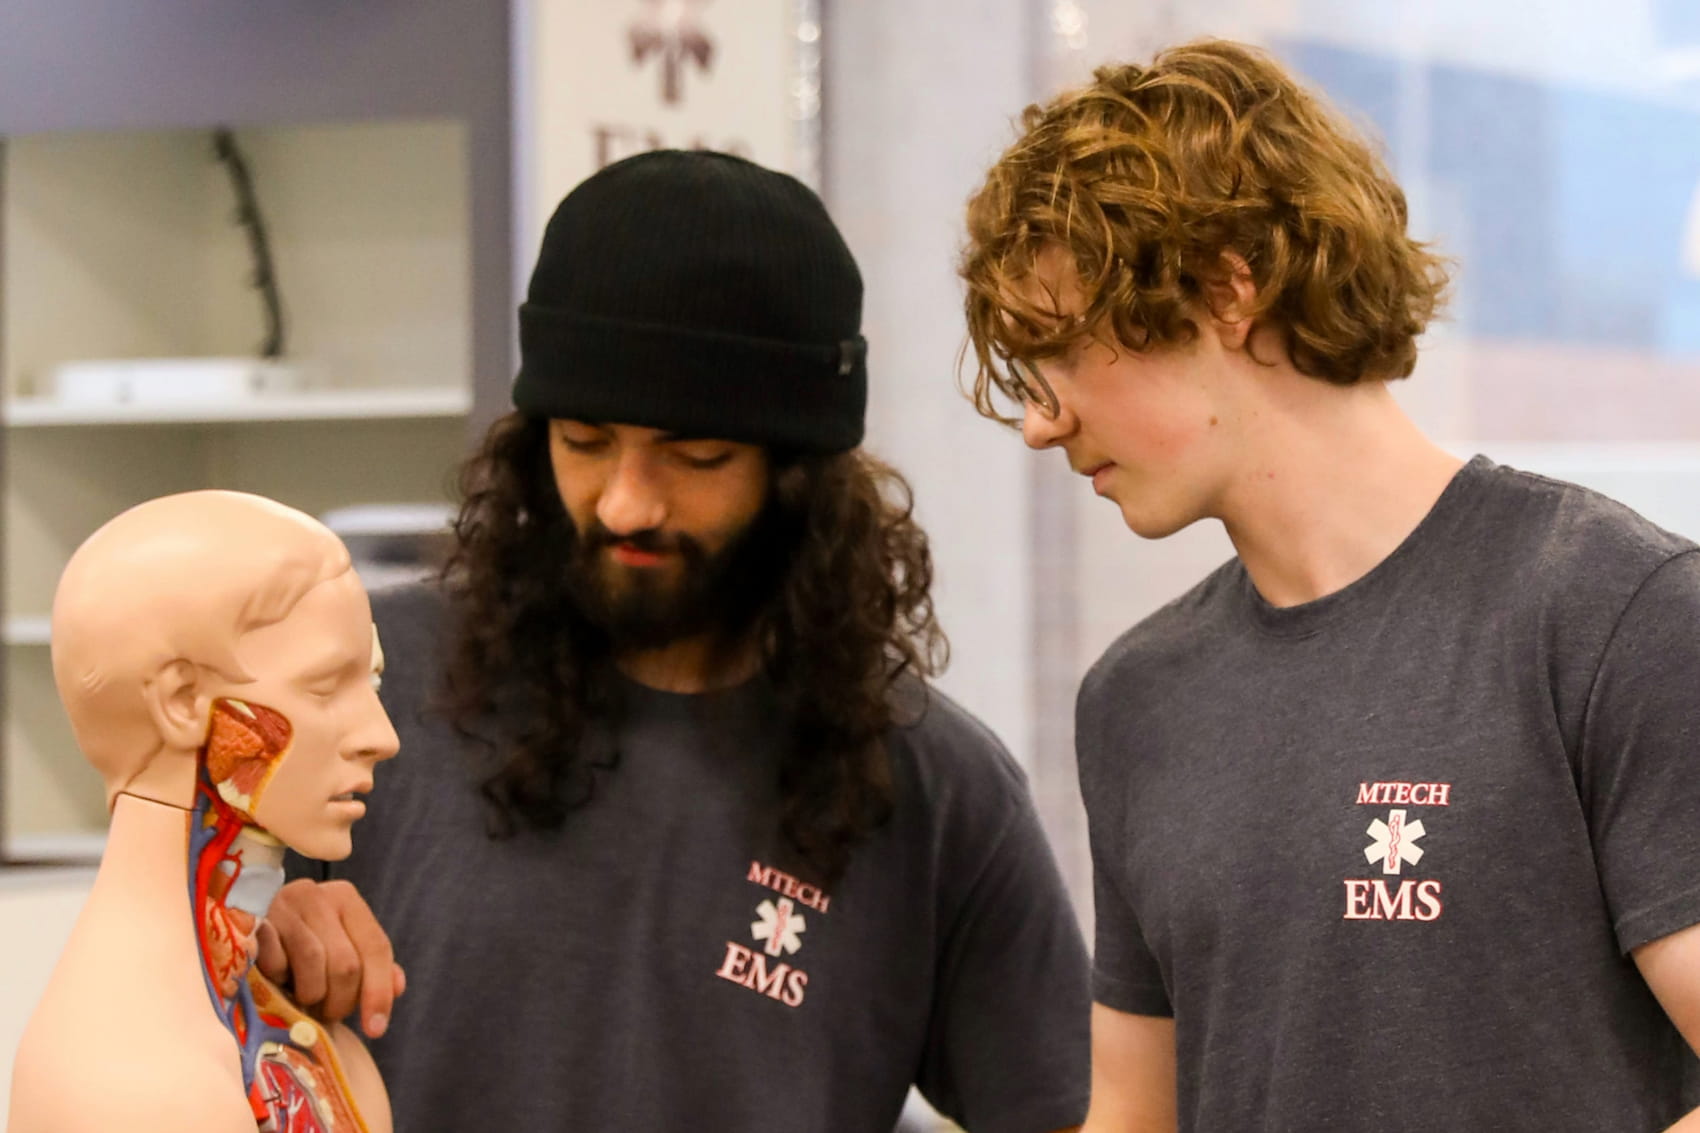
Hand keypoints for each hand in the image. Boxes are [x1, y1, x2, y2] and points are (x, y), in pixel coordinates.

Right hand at [255, 878, 405, 1039]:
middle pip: (346, 963)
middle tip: (327, 1012)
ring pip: (313, 963)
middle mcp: (316, 894)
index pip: (377, 947)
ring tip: (304, 998)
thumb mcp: (339, 948)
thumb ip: (372, 966)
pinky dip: (278, 978)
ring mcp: (281, 905)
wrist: (242, 923)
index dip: (379, 992)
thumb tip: (398, 986)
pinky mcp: (251, 921)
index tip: (376, 1030)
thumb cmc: (298, 942)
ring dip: (310, 994)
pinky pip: (274, 962)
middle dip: (340, 1001)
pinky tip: (277, 977)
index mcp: (345, 898)